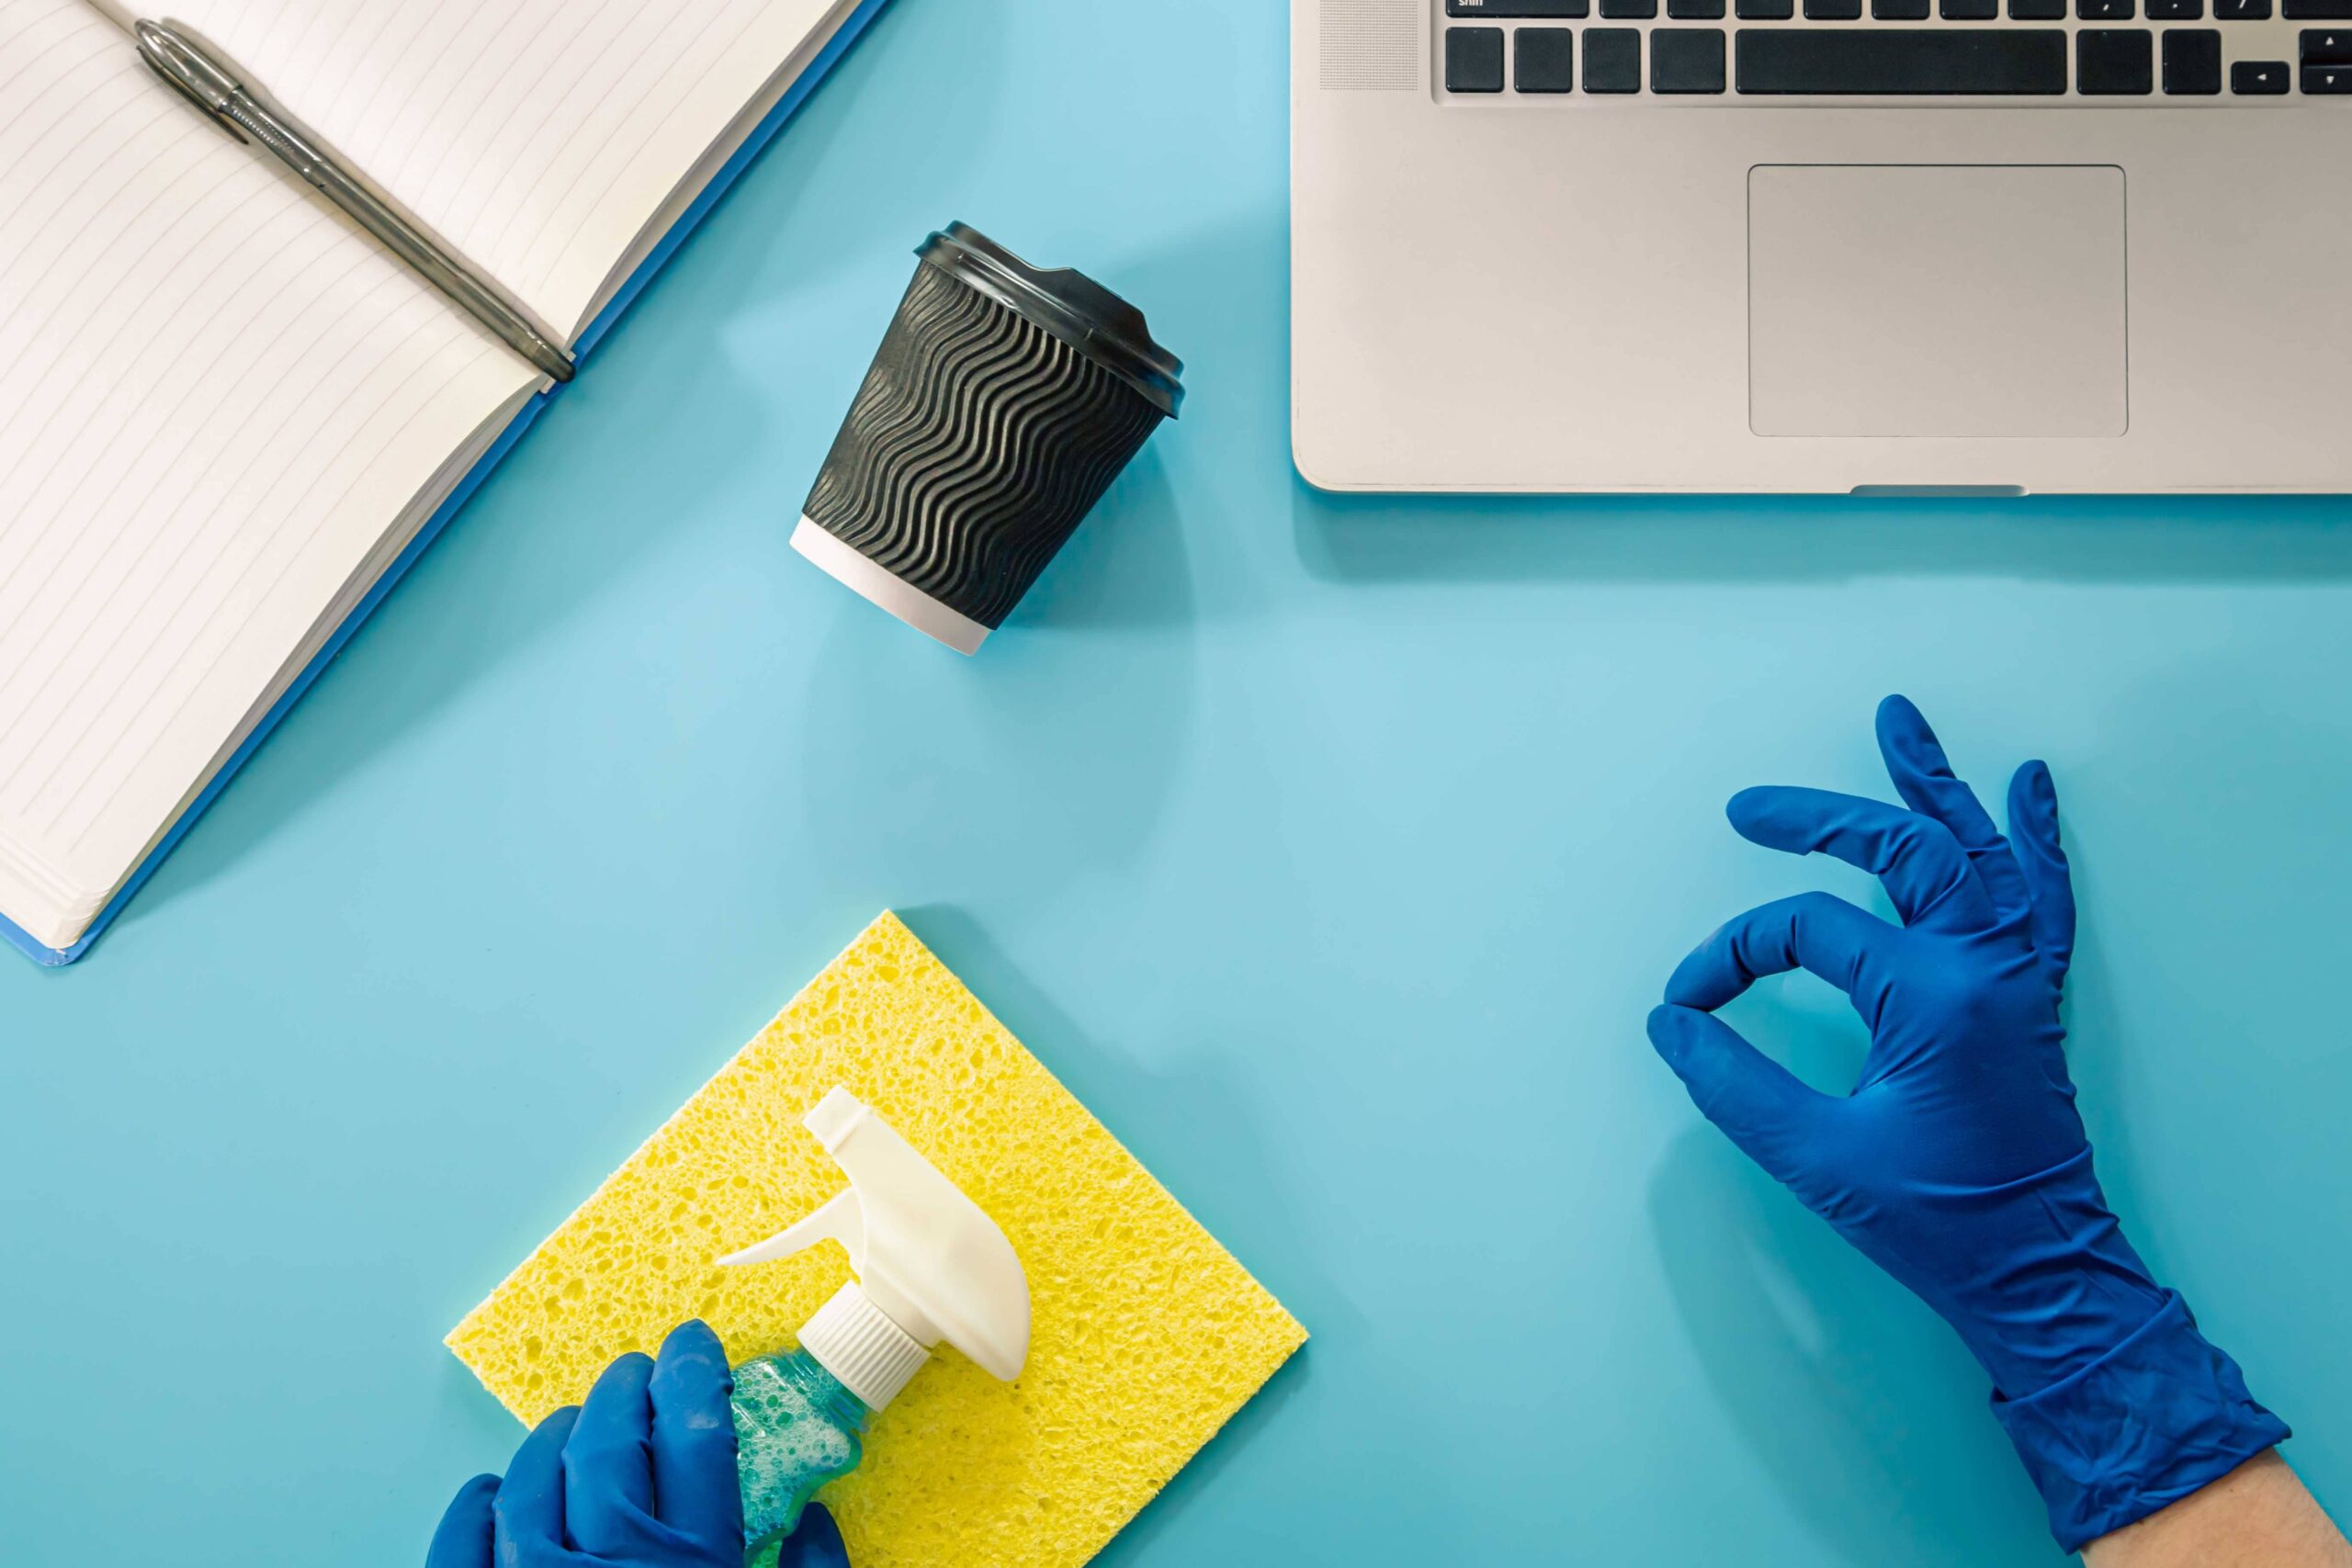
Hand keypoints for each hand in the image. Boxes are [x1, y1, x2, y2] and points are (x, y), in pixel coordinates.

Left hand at [428, 1321, 850, 1567]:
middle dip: (626, 1393)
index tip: (693, 1345)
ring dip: (553, 1442)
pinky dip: (473, 1511)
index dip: (694, 1377)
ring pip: (531, 1487)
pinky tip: (489, 1490)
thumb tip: (818, 1524)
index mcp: (696, 1567)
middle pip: (611, 1449)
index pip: (696, 1438)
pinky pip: (461, 1549)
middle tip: (637, 1370)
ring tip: (572, 1422)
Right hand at [1648, 696, 2284, 1550]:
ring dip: (1934, 784)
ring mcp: (2016, 977)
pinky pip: (2040, 897)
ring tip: (1899, 721)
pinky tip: (2030, 787)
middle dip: (1818, 819)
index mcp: (1929, 995)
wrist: (2041, 1274)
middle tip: (1750, 807)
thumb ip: (1733, 1083)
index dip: (1734, 955)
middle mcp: (1982, 966)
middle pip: (1901, 850)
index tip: (1691, 1002)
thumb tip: (1672, 1023)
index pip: (1807, 931)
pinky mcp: (2030, 998)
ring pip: (1977, 851)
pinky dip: (2034, 838)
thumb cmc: (1939, 1223)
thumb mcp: (1816, 1158)